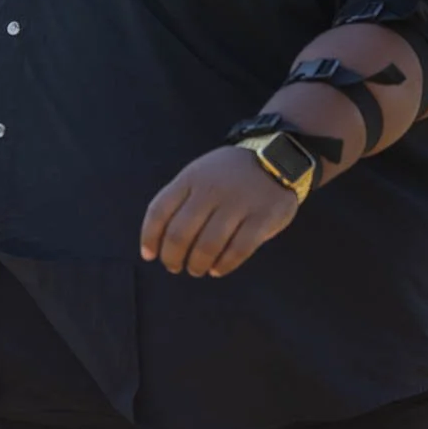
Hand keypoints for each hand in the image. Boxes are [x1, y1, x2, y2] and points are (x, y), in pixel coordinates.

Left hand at [140, 146, 299, 277]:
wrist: (277, 159)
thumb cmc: (229, 175)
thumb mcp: (200, 174)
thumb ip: (179, 200)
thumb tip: (154, 243)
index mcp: (191, 178)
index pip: (159, 211)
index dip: (149, 238)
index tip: (149, 255)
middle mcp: (211, 190)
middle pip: (180, 234)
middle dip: (172, 258)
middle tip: (174, 267)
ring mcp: (238, 204)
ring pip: (207, 246)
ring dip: (197, 265)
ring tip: (197, 269)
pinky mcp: (263, 218)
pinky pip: (238, 250)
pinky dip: (224, 265)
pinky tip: (218, 269)